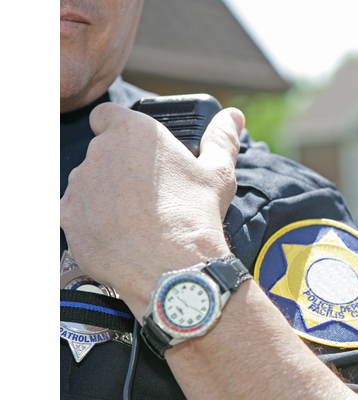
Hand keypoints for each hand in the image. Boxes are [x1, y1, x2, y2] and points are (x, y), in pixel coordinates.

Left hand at [60, 102, 244, 317]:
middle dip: (117, 166)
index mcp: (133, 132)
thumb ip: (221, 139)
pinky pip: (76, 213)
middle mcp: (99, 153)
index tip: (133, 146)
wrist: (171, 268)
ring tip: (135, 217)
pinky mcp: (67, 219)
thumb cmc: (195, 215)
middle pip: (101, 152)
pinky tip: (119, 236)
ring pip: (87, 183)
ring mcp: (78, 186)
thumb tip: (233, 116)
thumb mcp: (217, 173)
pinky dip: (91, 221)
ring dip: (103, 193)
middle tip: (148, 190)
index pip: (106, 115)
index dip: (117, 127)